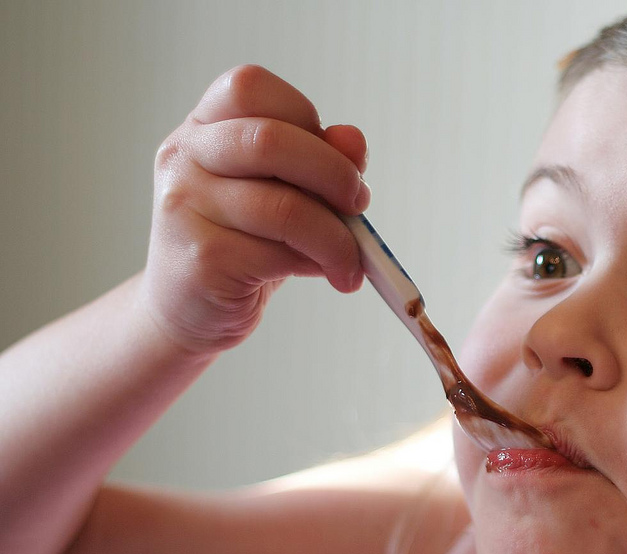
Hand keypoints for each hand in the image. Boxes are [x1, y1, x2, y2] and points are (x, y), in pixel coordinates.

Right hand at [140, 65, 369, 353]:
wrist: (190, 311)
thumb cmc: (242, 243)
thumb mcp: (283, 192)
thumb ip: (319, 160)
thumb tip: (353, 140)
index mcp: (202, 128)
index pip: (251, 87)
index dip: (305, 116)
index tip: (331, 157)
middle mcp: (184, 159)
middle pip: (271, 141)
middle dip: (334, 173)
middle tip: (359, 204)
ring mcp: (186, 208)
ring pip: (284, 207)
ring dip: (336, 237)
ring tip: (350, 259)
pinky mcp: (203, 259)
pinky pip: (279, 255)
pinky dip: (318, 264)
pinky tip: (325, 272)